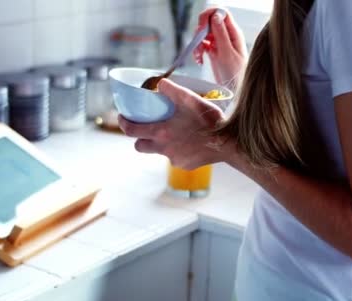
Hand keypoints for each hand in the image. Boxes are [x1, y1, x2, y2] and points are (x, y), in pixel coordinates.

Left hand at [118, 79, 234, 169]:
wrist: (228, 142)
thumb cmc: (210, 121)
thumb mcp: (191, 99)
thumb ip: (172, 90)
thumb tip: (160, 84)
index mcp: (161, 132)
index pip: (131, 130)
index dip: (124, 123)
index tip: (123, 117)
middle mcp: (164, 148)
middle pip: (140, 146)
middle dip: (140, 137)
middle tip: (147, 128)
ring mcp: (175, 159)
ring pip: (159, 152)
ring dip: (161, 143)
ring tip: (174, 133)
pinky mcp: (185, 165)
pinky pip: (175, 158)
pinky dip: (178, 150)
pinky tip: (189, 142)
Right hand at [193, 8, 246, 87]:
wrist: (236, 91)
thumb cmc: (236, 75)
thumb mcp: (227, 54)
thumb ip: (221, 35)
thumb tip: (215, 15)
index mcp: (233, 33)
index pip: (221, 13)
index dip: (209, 15)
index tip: (202, 28)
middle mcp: (227, 36)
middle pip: (209, 21)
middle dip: (200, 31)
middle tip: (198, 43)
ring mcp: (219, 44)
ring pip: (203, 34)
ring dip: (197, 43)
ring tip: (198, 56)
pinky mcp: (213, 52)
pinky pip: (202, 45)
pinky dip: (197, 51)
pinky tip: (199, 61)